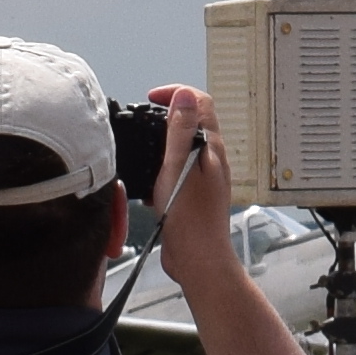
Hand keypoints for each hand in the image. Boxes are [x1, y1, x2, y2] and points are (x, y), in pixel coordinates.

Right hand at [148, 80, 243, 275]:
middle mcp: (211, 160)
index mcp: (211, 148)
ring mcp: (204, 178)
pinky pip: (178, 171)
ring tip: (144, 148)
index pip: (200, 103)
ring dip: (163, 142)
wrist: (198, 260)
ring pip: (184, 147)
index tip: (152, 99)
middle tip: (145, 117)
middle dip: (168, 114)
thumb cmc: (190, 219)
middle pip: (193, 122)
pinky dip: (162, 168)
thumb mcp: (178, 167)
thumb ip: (181, 130)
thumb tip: (184, 95)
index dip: (176, 94)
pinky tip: (149, 182)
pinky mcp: (194, 195)